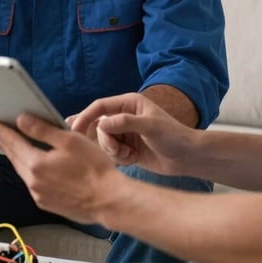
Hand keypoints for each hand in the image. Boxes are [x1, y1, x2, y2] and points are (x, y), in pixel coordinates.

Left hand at [0, 114, 123, 224]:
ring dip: (19, 159)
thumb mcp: (69, 141)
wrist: (109, 201)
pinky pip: (33, 185)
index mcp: (36, 164)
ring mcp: (40, 196)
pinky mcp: (48, 205)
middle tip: (2, 134)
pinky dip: (30, 172)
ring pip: (23, 173)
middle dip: (8, 145)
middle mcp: (33, 182)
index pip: (14, 143)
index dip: (4, 132)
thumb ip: (42, 130)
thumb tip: (20, 120)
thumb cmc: (93, 167)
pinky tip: (35, 168)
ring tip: (16, 148)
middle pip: (16, 159)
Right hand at [68, 93, 197, 172]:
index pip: (99, 106)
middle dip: (104, 140)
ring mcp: (123, 132)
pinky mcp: (125, 148)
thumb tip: (101, 123)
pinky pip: (110, 153)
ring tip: (130, 155)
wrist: (187, 157)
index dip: (85, 116)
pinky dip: (119, 158)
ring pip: (102, 141)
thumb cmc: (174, 136)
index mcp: (128, 103)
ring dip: (113, 151)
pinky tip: (133, 159)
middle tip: (117, 149)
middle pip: (97, 126)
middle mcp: (123, 116)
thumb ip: (125, 122)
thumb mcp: (151, 126)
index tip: (74, 129)